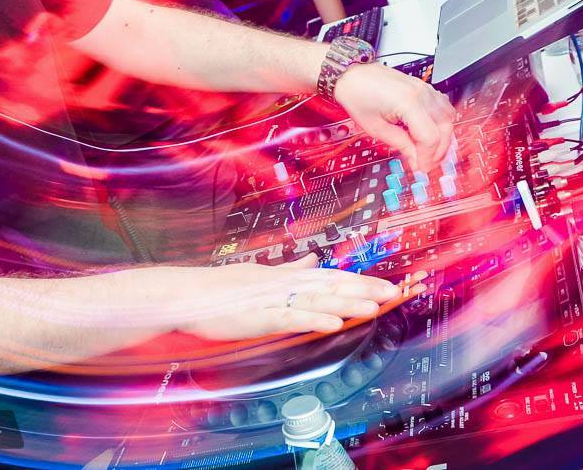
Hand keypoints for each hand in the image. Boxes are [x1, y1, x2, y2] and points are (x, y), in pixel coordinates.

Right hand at [173, 254, 421, 341]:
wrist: (188, 294)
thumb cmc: (220, 287)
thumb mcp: (260, 274)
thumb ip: (288, 269)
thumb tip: (311, 259)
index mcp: (286, 277)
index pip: (331, 277)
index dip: (360, 280)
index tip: (387, 284)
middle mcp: (284, 285)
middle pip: (331, 286)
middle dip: (364, 290)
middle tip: (395, 293)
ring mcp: (273, 300)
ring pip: (317, 301)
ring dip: (347, 303)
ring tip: (374, 307)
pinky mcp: (259, 316)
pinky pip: (291, 318)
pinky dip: (314, 320)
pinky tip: (334, 324)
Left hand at [333, 63, 454, 171]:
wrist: (351, 75)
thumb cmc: (357, 94)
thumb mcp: (375, 127)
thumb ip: (399, 144)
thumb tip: (415, 159)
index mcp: (408, 102)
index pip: (429, 137)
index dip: (427, 157)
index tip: (421, 168)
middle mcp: (421, 93)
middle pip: (444, 128)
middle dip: (438, 150)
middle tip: (427, 164)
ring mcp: (424, 88)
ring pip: (448, 117)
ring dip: (444, 137)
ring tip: (431, 152)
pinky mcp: (423, 87)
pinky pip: (443, 106)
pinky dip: (442, 122)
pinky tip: (434, 133)